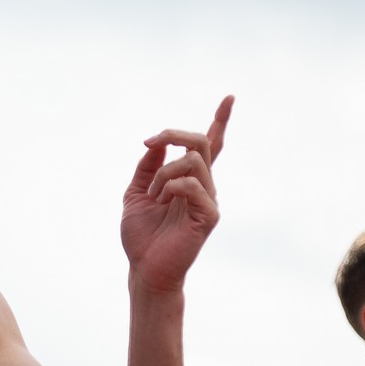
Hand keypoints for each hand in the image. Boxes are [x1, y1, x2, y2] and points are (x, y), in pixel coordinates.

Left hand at [120, 96, 231, 294]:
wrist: (143, 267)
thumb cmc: (142, 235)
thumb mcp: (135, 193)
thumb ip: (147, 167)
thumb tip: (156, 143)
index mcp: (188, 179)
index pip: (210, 145)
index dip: (220, 120)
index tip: (229, 97)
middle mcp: (203, 186)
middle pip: (201, 142)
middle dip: (173, 134)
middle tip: (150, 142)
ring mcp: (209, 199)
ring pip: (193, 161)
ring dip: (163, 172)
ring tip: (152, 194)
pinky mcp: (209, 215)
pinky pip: (192, 185)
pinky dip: (170, 187)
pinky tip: (162, 202)